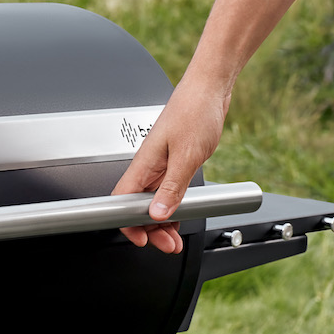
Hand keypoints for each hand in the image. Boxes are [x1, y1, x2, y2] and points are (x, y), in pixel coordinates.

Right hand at [112, 78, 230, 253]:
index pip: (122, 201)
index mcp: (144, 163)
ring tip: (176, 237)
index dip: (127, 223)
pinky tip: (182, 216)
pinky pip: (167, 192)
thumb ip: (173, 188)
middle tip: (169, 244)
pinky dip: (173, 208)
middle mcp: (149, 167)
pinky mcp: (174, 163)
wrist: (210, 89)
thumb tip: (158, 213)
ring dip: (163, 222)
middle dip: (150, 230)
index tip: (141, 239)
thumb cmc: (195, 111)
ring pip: (153, 202)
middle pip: (138, 207)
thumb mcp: (187, 155)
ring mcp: (161, 166)